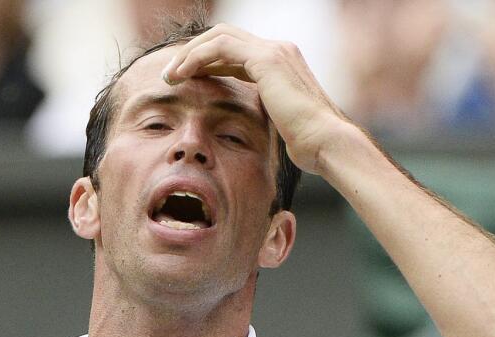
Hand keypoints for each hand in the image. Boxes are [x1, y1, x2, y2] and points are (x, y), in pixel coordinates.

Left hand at [161, 24, 347, 174]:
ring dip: (189, 53)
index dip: (208, 61)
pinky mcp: (266, 59)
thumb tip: (254, 123)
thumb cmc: (307, 143)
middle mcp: (279, 49)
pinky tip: (181, 75)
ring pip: (219, 36)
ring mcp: (274, 51)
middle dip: (194, 52)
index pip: (236, 51)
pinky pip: (221, 47)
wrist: (325, 143)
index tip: (186, 78)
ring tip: (169, 75)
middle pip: (225, 36)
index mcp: (282, 62)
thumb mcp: (280, 122)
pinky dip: (196, 57)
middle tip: (171, 74)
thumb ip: (265, 111)